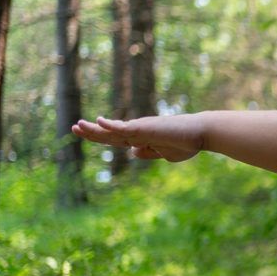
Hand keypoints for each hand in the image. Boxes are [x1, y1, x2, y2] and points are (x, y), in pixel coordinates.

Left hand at [71, 114, 205, 161]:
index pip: (116, 139)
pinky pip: (125, 127)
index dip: (101, 137)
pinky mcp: (146, 128)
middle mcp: (139, 131)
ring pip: (113, 130)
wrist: (201, 134)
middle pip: (110, 134)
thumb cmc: (188, 142)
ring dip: (95, 129)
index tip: (87, 132)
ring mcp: (141, 129)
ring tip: (78, 125)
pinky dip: (111, 125)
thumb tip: (133, 152)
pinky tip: (100, 121)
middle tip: (75, 127)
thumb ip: (150, 153)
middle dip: (92, 132)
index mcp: (142, 138)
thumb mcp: (166, 154)